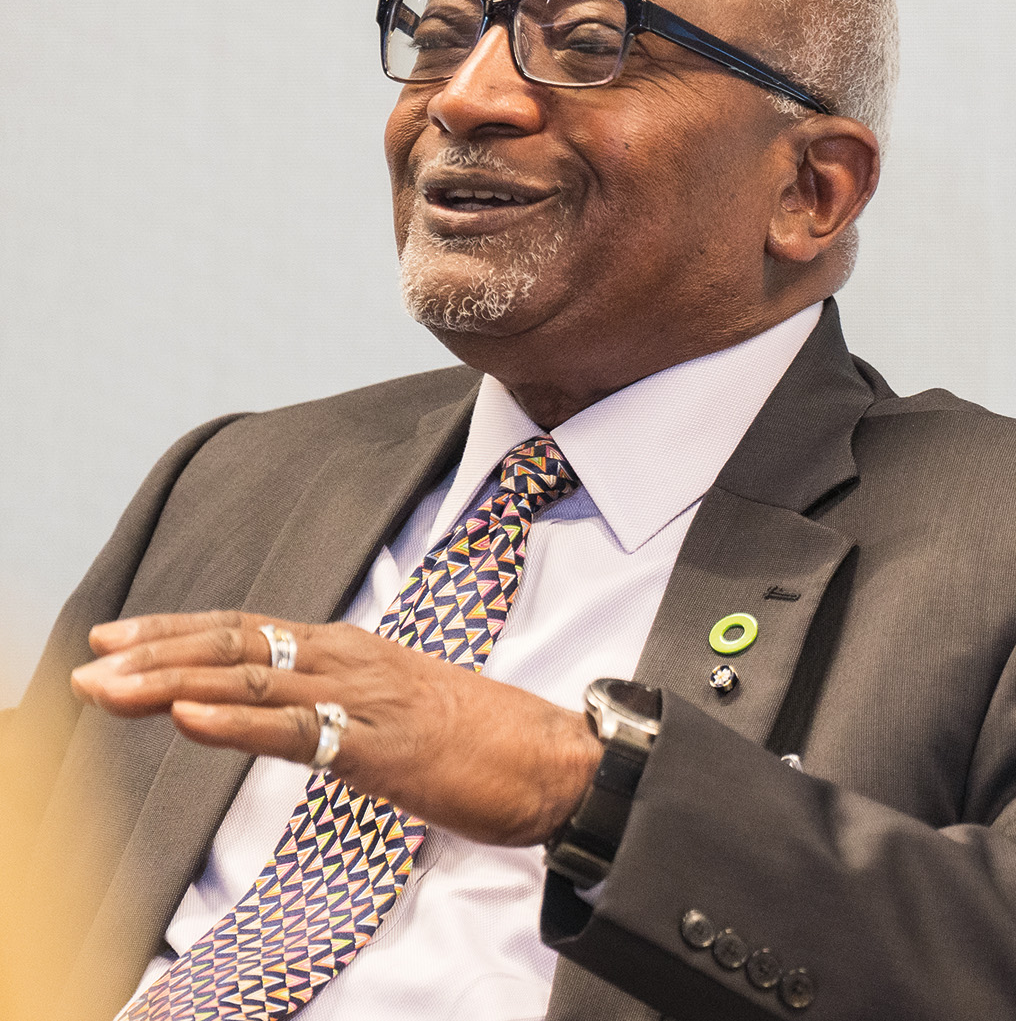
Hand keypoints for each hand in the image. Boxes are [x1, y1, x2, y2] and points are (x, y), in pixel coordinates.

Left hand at [69, 610, 602, 846]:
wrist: (554, 758)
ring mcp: (367, 699)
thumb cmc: (484, 740)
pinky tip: (186, 723)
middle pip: (239, 645)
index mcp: (357, 651)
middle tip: (89, 661)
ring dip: (172, 683)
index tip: (118, 638)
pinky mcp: (382, 746)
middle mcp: (353, 661)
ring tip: (109, 689)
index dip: (180, 632)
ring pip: (254, 681)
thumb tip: (296, 716)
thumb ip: (344, 705)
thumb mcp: (401, 710)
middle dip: (157, 652)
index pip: (252, 630)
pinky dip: (236, 725)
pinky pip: (299, 732)